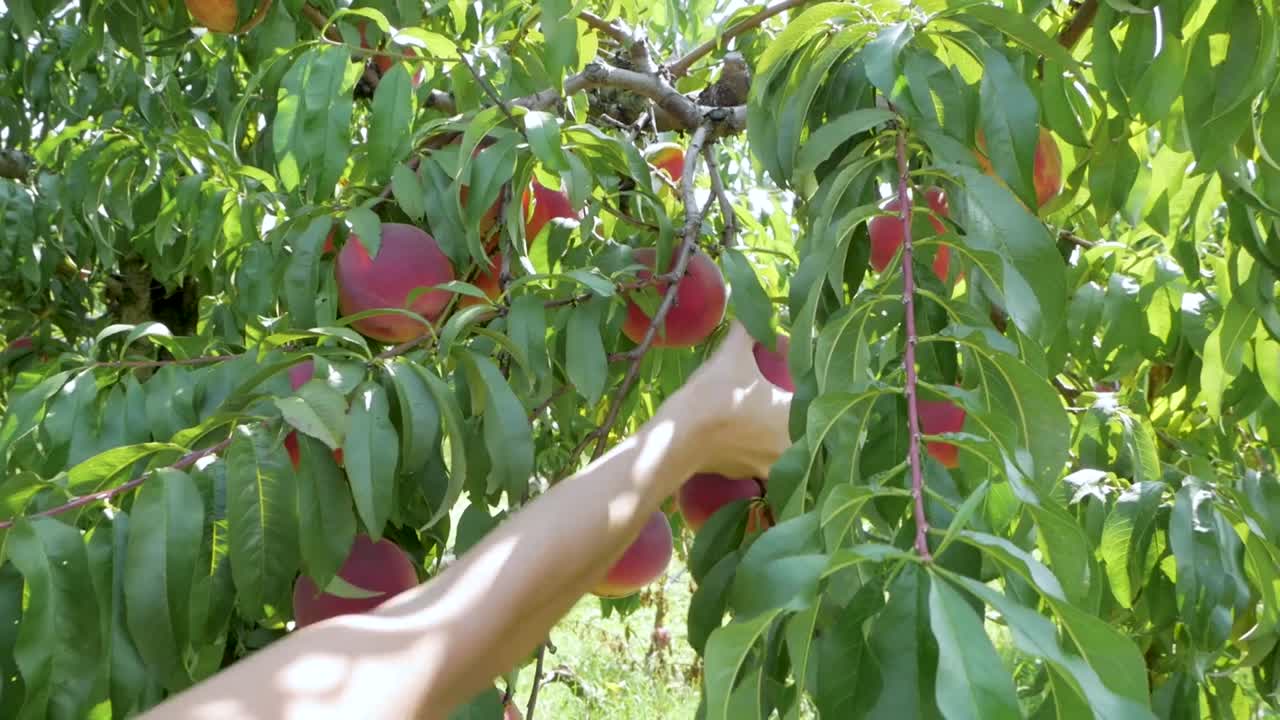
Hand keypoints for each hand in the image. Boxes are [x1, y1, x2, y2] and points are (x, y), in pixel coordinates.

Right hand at [665, 321, 793, 479]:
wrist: (678, 438)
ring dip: (783, 434)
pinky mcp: (749, 475)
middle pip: (807, 425)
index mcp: (795, 414)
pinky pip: (764, 463)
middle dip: (799, 409)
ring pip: (789, 450)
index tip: (794, 369)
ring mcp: (771, 465)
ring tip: (769, 417)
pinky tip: (748, 438)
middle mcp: (791, 444)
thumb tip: (752, 308)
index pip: (817, 396)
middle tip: (785, 391)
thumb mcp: (732, 354)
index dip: (807, 379)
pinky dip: (760, 450)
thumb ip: (747, 329)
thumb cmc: (714, 393)